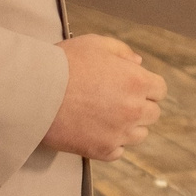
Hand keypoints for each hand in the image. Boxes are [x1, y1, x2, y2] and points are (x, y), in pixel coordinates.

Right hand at [44, 35, 165, 160]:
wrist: (35, 92)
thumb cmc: (64, 63)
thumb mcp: (95, 44)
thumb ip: (122, 52)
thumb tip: (138, 63)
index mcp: (137, 82)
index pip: (160, 90)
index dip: (146, 86)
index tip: (130, 86)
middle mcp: (134, 110)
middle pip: (152, 113)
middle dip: (139, 105)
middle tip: (115, 100)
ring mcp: (119, 133)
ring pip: (139, 135)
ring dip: (128, 126)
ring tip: (104, 117)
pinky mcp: (102, 150)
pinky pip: (118, 151)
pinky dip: (111, 143)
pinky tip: (96, 131)